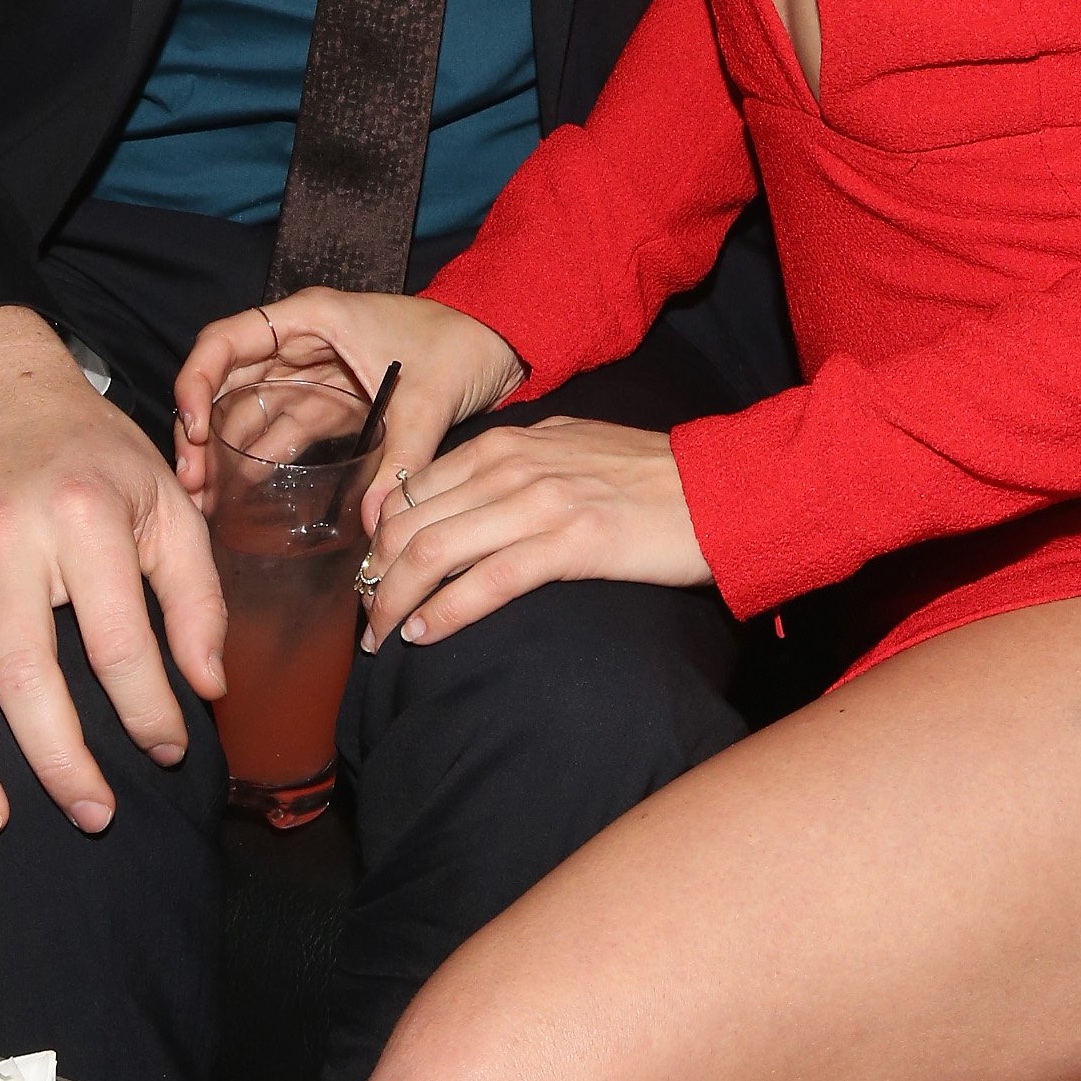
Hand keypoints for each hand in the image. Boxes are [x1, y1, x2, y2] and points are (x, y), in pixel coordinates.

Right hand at [0, 303, 227, 838]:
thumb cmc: (92, 455)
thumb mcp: (167, 501)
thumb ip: (195, 595)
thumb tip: (206, 688)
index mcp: (83, 518)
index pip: (120, 645)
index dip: (149, 713)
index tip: (168, 751)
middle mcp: (1, 537)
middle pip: (25, 679)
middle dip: (61, 765)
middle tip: (93, 815)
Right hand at [172, 286, 523, 528]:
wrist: (500, 345)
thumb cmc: (462, 344)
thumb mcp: (430, 396)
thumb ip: (401, 456)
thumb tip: (376, 521)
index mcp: (312, 319)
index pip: (228, 339)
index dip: (197, 380)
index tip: (190, 428)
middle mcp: (301, 344)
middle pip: (227, 382)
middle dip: (200, 431)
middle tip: (191, 484)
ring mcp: (313, 376)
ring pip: (249, 412)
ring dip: (224, 453)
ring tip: (206, 504)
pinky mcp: (331, 407)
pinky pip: (282, 433)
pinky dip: (259, 463)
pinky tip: (241, 500)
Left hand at [356, 418, 708, 649]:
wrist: (716, 489)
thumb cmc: (643, 478)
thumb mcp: (564, 450)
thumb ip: (508, 469)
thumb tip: (454, 500)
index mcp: (505, 442)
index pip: (411, 491)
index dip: (376, 541)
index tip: (368, 577)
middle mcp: (512, 465)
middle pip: (410, 524)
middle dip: (374, 578)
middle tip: (365, 618)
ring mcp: (539, 503)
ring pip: (433, 553)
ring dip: (395, 602)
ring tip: (384, 637)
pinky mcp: (570, 543)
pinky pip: (484, 582)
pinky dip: (444, 613)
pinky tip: (424, 635)